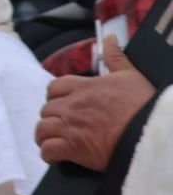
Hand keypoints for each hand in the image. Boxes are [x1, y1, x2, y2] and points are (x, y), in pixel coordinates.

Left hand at [36, 34, 156, 169]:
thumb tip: (110, 38)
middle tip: (63, 125)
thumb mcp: (131, 75)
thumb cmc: (144, 105)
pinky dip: (49, 154)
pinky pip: (48, 151)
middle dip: (52, 117)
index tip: (63, 104)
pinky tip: (57, 156)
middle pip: (46, 109)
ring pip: (42, 129)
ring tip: (56, 140)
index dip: (55, 97)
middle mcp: (73, 106)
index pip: (54, 88)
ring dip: (46, 136)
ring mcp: (71, 127)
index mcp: (85, 88)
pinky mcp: (74, 149)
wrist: (152, 133)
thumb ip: (116, 57)